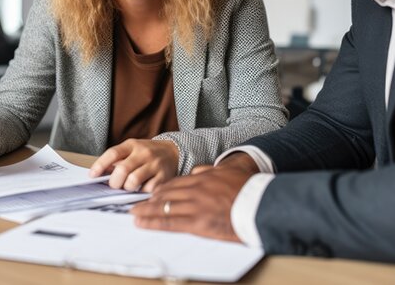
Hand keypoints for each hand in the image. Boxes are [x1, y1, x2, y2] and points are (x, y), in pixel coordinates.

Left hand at [89, 139, 178, 191]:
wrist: (173, 152)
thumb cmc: (146, 154)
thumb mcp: (131, 150)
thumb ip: (116, 160)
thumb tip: (98, 175)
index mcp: (132, 145)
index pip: (113, 153)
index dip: (100, 165)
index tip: (92, 175)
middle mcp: (143, 153)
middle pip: (122, 169)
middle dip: (114, 182)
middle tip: (114, 186)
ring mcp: (155, 164)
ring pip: (133, 181)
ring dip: (127, 188)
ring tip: (128, 187)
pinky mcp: (164, 176)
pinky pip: (147, 189)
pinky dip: (141, 192)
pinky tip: (141, 189)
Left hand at [129, 153, 259, 241]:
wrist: (259, 205)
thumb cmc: (247, 190)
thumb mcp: (227, 173)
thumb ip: (210, 171)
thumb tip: (197, 171)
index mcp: (202, 178)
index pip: (175, 183)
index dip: (161, 190)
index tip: (152, 194)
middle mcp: (195, 190)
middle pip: (166, 194)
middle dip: (149, 200)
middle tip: (137, 205)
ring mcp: (194, 206)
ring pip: (164, 207)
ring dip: (147, 211)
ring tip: (135, 214)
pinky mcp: (197, 222)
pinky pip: (170, 222)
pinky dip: (153, 222)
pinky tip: (143, 223)